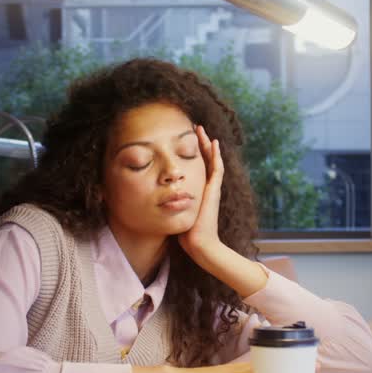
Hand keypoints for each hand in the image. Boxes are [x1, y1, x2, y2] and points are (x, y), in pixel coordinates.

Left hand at [177, 125, 223, 261]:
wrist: (199, 243)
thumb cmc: (186, 233)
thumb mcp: (175, 212)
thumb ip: (169, 204)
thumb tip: (154, 199)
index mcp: (198, 191)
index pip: (195, 167)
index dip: (191, 153)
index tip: (184, 141)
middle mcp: (207, 187)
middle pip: (205, 160)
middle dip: (200, 144)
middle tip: (195, 129)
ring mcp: (213, 188)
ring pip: (212, 160)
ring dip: (208, 144)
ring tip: (202, 130)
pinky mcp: (215, 191)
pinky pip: (217, 168)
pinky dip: (216, 155)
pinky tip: (214, 142)